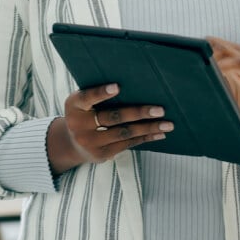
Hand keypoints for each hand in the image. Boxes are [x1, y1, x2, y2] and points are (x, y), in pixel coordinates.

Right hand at [47, 84, 170, 174]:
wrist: (71, 144)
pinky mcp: (102, 154)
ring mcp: (90, 142)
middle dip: (139, 113)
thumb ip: (98, 95)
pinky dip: (145, 137)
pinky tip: (159, 133)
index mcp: (74, 106)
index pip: (87, 97)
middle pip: (113, 117)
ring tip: (168, 124)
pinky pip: (127, 144)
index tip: (117, 87)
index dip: (101, 93)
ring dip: (148, 128)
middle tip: (160, 109)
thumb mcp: (82, 103)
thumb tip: (136, 86)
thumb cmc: (84, 114)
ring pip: (124, 133)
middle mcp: (79, 125)